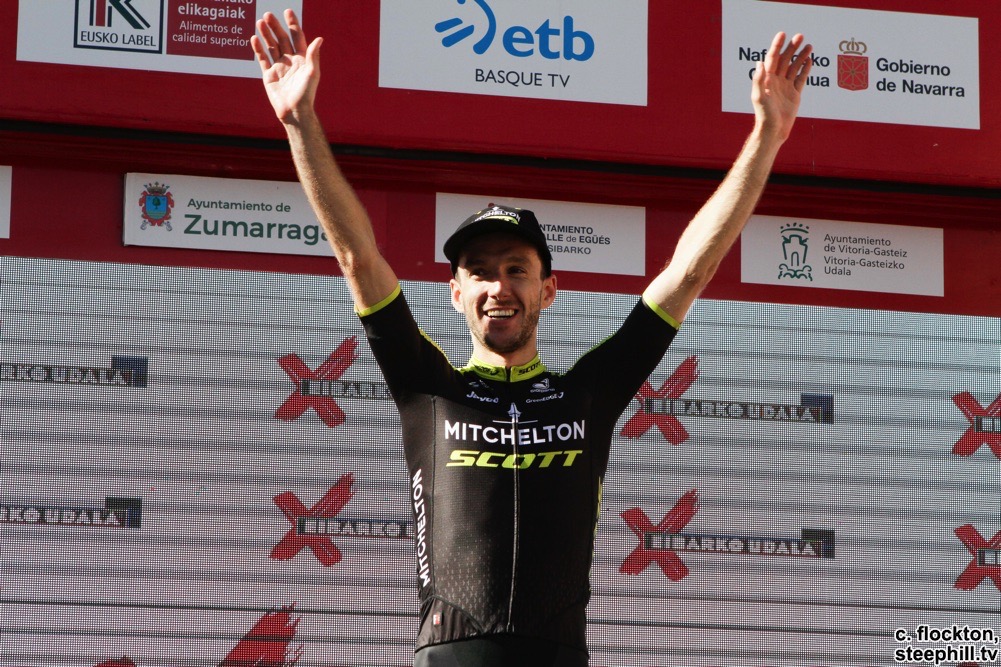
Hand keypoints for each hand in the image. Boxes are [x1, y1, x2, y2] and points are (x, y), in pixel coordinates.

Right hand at [251, 9, 321, 125]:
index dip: (293, 25)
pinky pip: (263, 59)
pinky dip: (258, 49)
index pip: (297, 37)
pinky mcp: (269, 75)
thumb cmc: (306, 94)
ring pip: (271, 47)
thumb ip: (313, 55)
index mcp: (302, 59)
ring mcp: (279, 67)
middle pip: (282, 39)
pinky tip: (254, 38)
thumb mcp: (312, 73)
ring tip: (260, 22)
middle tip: (268, 15)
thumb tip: (319, 39)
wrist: (294, 112)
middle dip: (275, 27)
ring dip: (266, 34)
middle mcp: (290, 61)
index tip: (288, 12)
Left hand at [752, 32, 811, 142]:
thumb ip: (759, 79)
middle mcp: (776, 81)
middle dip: (792, 48)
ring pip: (794, 67)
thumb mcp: (759, 96)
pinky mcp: (794, 94)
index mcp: (767, 80)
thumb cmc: (764, 114)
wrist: (773, 130)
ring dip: (801, 56)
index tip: (782, 34)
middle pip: (785, 60)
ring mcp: (786, 87)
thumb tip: (759, 62)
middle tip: (800, 36)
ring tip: (809, 45)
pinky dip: (805, 69)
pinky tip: (809, 60)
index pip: (772, 58)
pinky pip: (801, 78)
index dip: (776, 46)